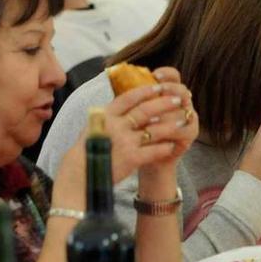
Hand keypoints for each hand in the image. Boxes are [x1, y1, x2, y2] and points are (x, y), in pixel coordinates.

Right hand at [49, 68, 192, 211]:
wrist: (79, 175)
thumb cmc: (86, 150)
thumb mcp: (94, 126)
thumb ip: (110, 116)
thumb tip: (127, 104)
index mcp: (105, 115)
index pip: (129, 97)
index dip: (146, 91)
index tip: (159, 86)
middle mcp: (116, 126)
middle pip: (145, 110)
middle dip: (164, 103)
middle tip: (178, 99)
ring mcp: (124, 142)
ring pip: (154, 129)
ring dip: (170, 124)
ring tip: (182, 120)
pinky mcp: (131, 158)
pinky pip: (154, 150)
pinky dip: (164, 147)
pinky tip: (172, 145)